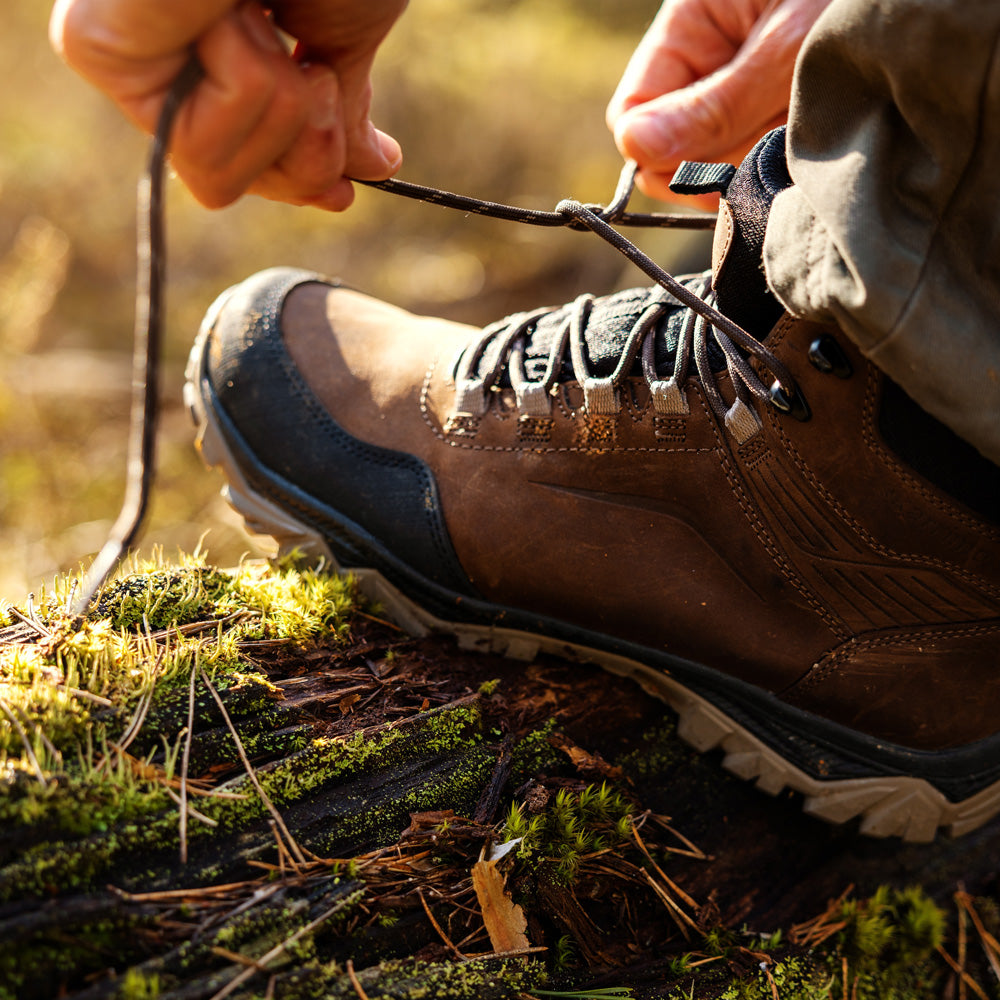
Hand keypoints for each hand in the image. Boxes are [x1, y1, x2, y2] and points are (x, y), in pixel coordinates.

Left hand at [50, 0, 406, 209]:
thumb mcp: (349, 41)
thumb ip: (345, 114)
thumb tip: (379, 167)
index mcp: (211, 56)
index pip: (239, 167)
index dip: (291, 181)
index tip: (341, 194)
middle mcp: (160, 60)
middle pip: (223, 186)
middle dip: (296, 143)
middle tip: (313, 68)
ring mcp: (124, 58)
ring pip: (213, 173)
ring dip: (275, 98)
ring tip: (264, 14)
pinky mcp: (96, 51)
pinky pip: (191, 142)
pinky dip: (240, 80)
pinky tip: (228, 11)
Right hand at [607, 0, 831, 202]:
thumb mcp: (785, 43)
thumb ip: (713, 105)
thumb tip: (638, 150)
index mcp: (693, 24)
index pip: (635, 112)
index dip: (656, 153)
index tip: (696, 174)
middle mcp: (711, 61)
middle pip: (677, 145)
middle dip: (720, 157)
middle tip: (775, 136)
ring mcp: (741, 89)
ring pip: (718, 159)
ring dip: (758, 158)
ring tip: (806, 122)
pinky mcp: (774, 111)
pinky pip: (756, 158)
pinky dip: (782, 158)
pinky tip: (813, 133)